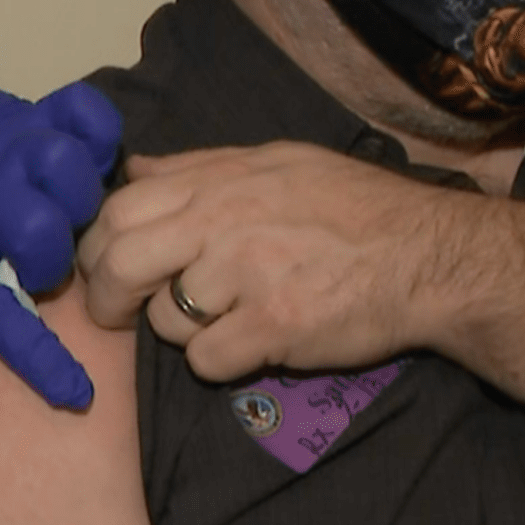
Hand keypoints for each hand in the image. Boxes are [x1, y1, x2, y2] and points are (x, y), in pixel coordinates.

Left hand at [0, 51, 122, 408]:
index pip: (0, 311)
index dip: (43, 358)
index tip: (78, 393)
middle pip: (47, 237)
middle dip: (48, 264)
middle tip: (28, 261)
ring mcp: (13, 146)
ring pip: (72, 173)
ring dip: (76, 199)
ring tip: (58, 210)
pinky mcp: (33, 111)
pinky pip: (86, 113)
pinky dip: (95, 129)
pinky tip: (86, 152)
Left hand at [77, 143, 452, 381]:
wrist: (428, 255)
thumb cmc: (354, 208)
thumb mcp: (276, 161)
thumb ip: (199, 167)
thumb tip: (133, 170)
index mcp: (220, 180)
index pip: (120, 208)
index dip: (97, 244)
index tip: (103, 267)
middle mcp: (224, 221)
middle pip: (119, 263)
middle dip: (106, 298)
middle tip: (117, 315)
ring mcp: (247, 274)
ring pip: (164, 319)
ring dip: (181, 331)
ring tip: (223, 320)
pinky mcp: (273, 327)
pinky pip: (206, 361)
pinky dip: (221, 363)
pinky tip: (253, 344)